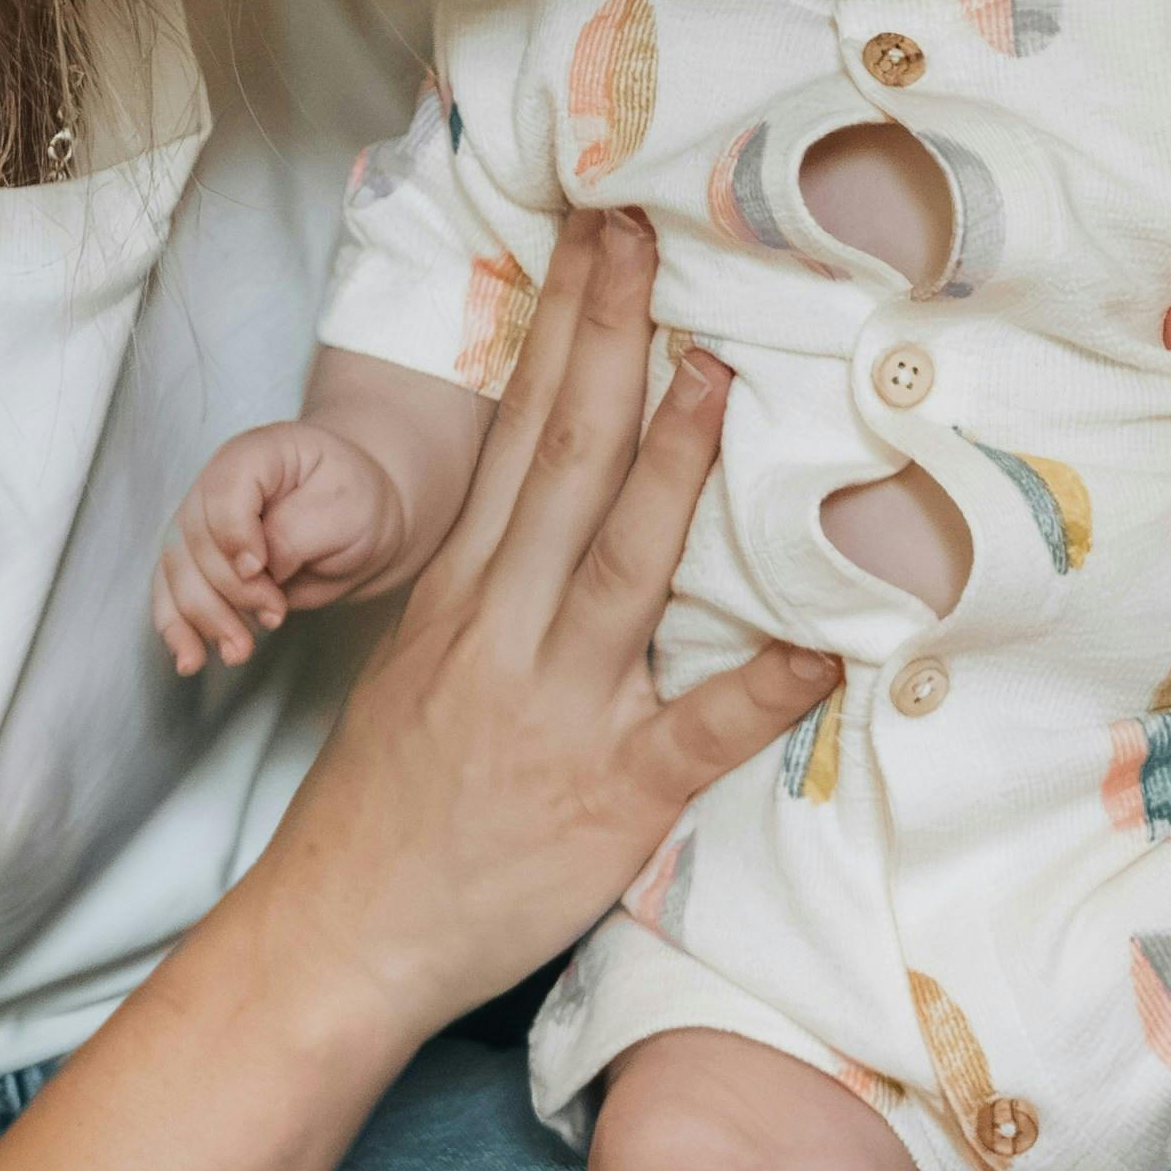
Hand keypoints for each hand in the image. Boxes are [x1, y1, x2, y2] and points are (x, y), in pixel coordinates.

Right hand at [156, 423, 419, 673]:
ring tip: (241, 650)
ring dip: (205, 618)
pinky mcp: (199, 561)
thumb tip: (251, 569)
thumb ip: (294, 533)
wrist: (361, 522)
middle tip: (275, 616)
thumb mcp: (345, 509)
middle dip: (230, 590)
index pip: (222, 491)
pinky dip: (177, 628)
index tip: (263, 570)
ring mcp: (203, 523)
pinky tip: (190, 660)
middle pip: (195, 539)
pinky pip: (171, 592)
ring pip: (177, 572)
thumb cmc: (357, 504)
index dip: (234, 536)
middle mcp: (217, 484)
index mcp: (256, 454)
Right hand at [238, 217, 839, 1044]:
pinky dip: (762, 688)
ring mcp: (558, 709)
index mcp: (462, 591)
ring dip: (674, 465)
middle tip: (646, 240)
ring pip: (622, 565)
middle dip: (608, 342)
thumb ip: (497, 585)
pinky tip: (825, 646)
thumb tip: (570, 509)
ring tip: (720, 372)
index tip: (597, 240)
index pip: (518, 432)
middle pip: (564, 461)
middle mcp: (504, 629)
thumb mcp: (423, 663)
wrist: (345, 930)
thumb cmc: (391, 800)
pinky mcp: (611, 796)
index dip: (563, 330)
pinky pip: (699, 732)